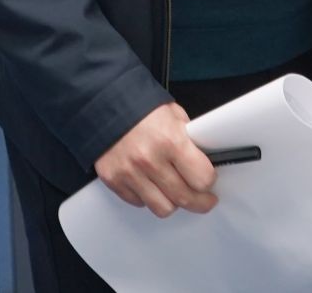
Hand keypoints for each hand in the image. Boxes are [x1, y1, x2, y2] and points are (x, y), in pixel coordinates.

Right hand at [94, 103, 217, 218]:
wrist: (103, 103)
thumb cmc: (140, 107)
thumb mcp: (174, 115)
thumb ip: (190, 140)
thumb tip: (204, 161)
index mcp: (170, 140)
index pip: (202, 179)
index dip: (209, 180)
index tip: (208, 180)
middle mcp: (149, 159)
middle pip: (185, 198)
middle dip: (200, 202)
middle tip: (204, 200)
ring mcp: (130, 173)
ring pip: (163, 208)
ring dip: (172, 202)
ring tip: (174, 192)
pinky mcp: (114, 180)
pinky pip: (139, 203)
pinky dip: (147, 197)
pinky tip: (150, 183)